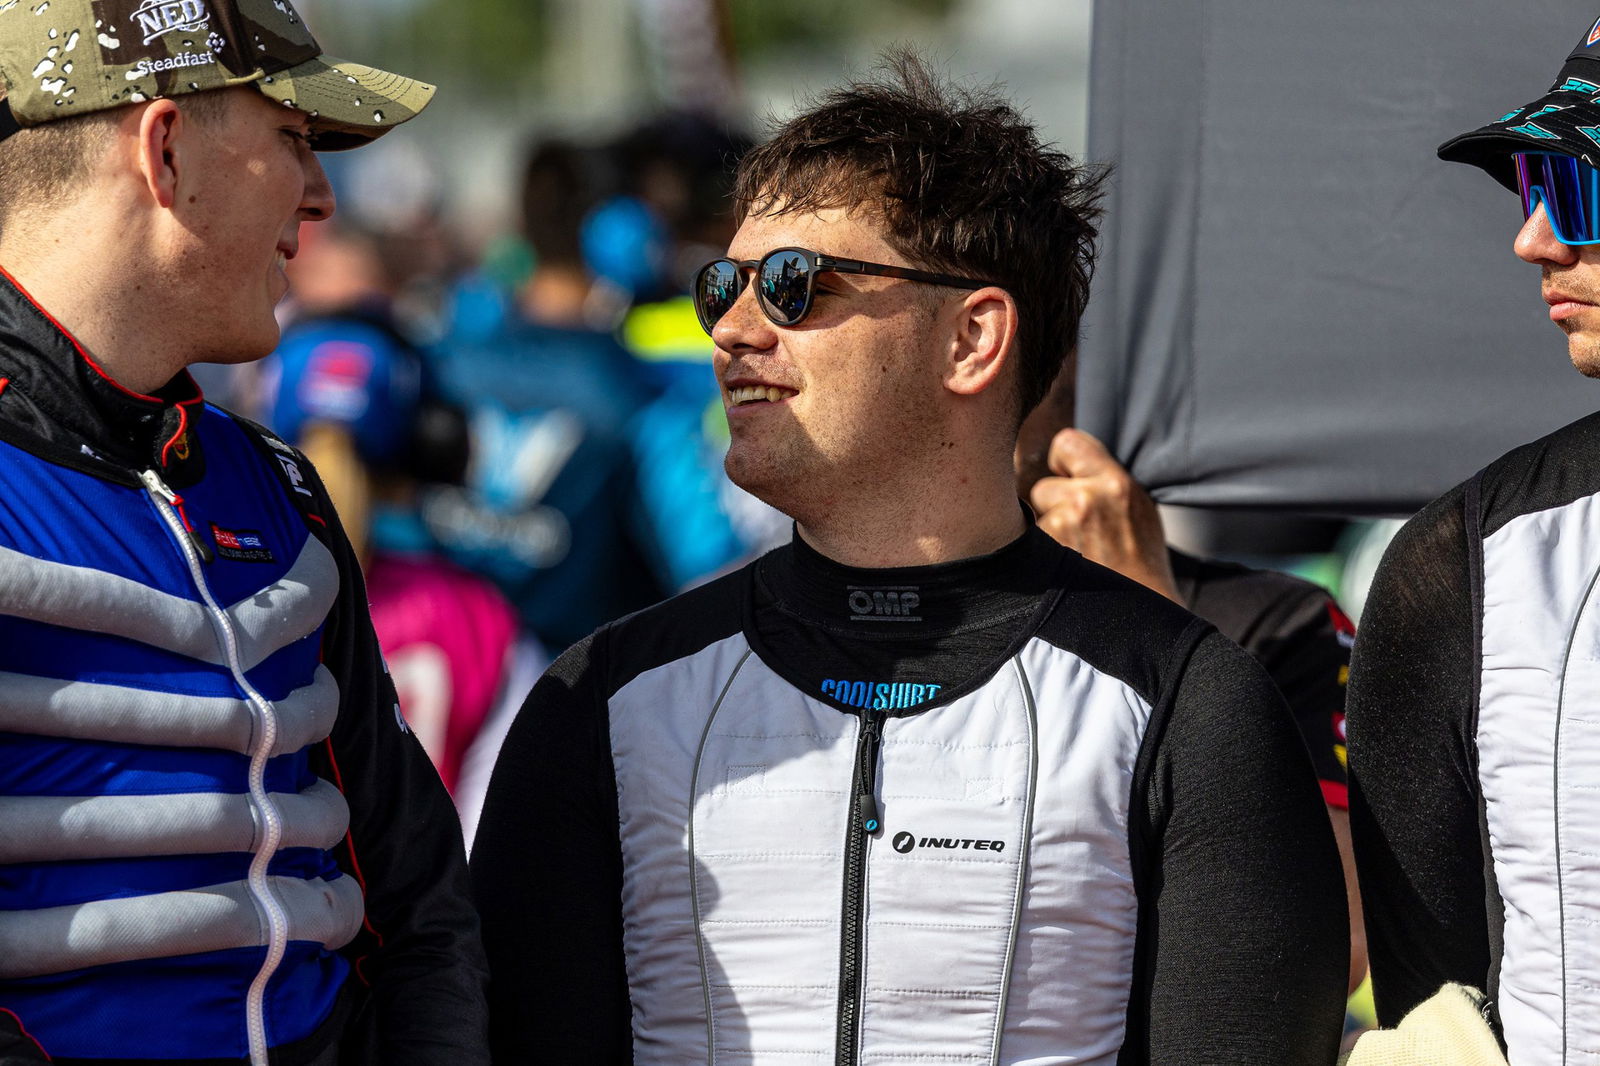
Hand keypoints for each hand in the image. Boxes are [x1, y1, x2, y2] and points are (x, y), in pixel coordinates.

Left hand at [1028, 428, 1180, 602]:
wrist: (1139, 613)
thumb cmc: (1140, 560)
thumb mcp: (1137, 506)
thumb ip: (1104, 479)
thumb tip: (1066, 459)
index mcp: (1115, 483)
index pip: (1065, 442)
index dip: (1063, 462)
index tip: (1068, 478)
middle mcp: (1086, 500)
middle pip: (1042, 486)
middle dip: (1053, 505)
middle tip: (1078, 530)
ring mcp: (1062, 527)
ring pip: (1033, 517)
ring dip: (1046, 531)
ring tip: (1075, 553)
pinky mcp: (1044, 552)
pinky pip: (1030, 542)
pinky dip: (1040, 554)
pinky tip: (1063, 567)